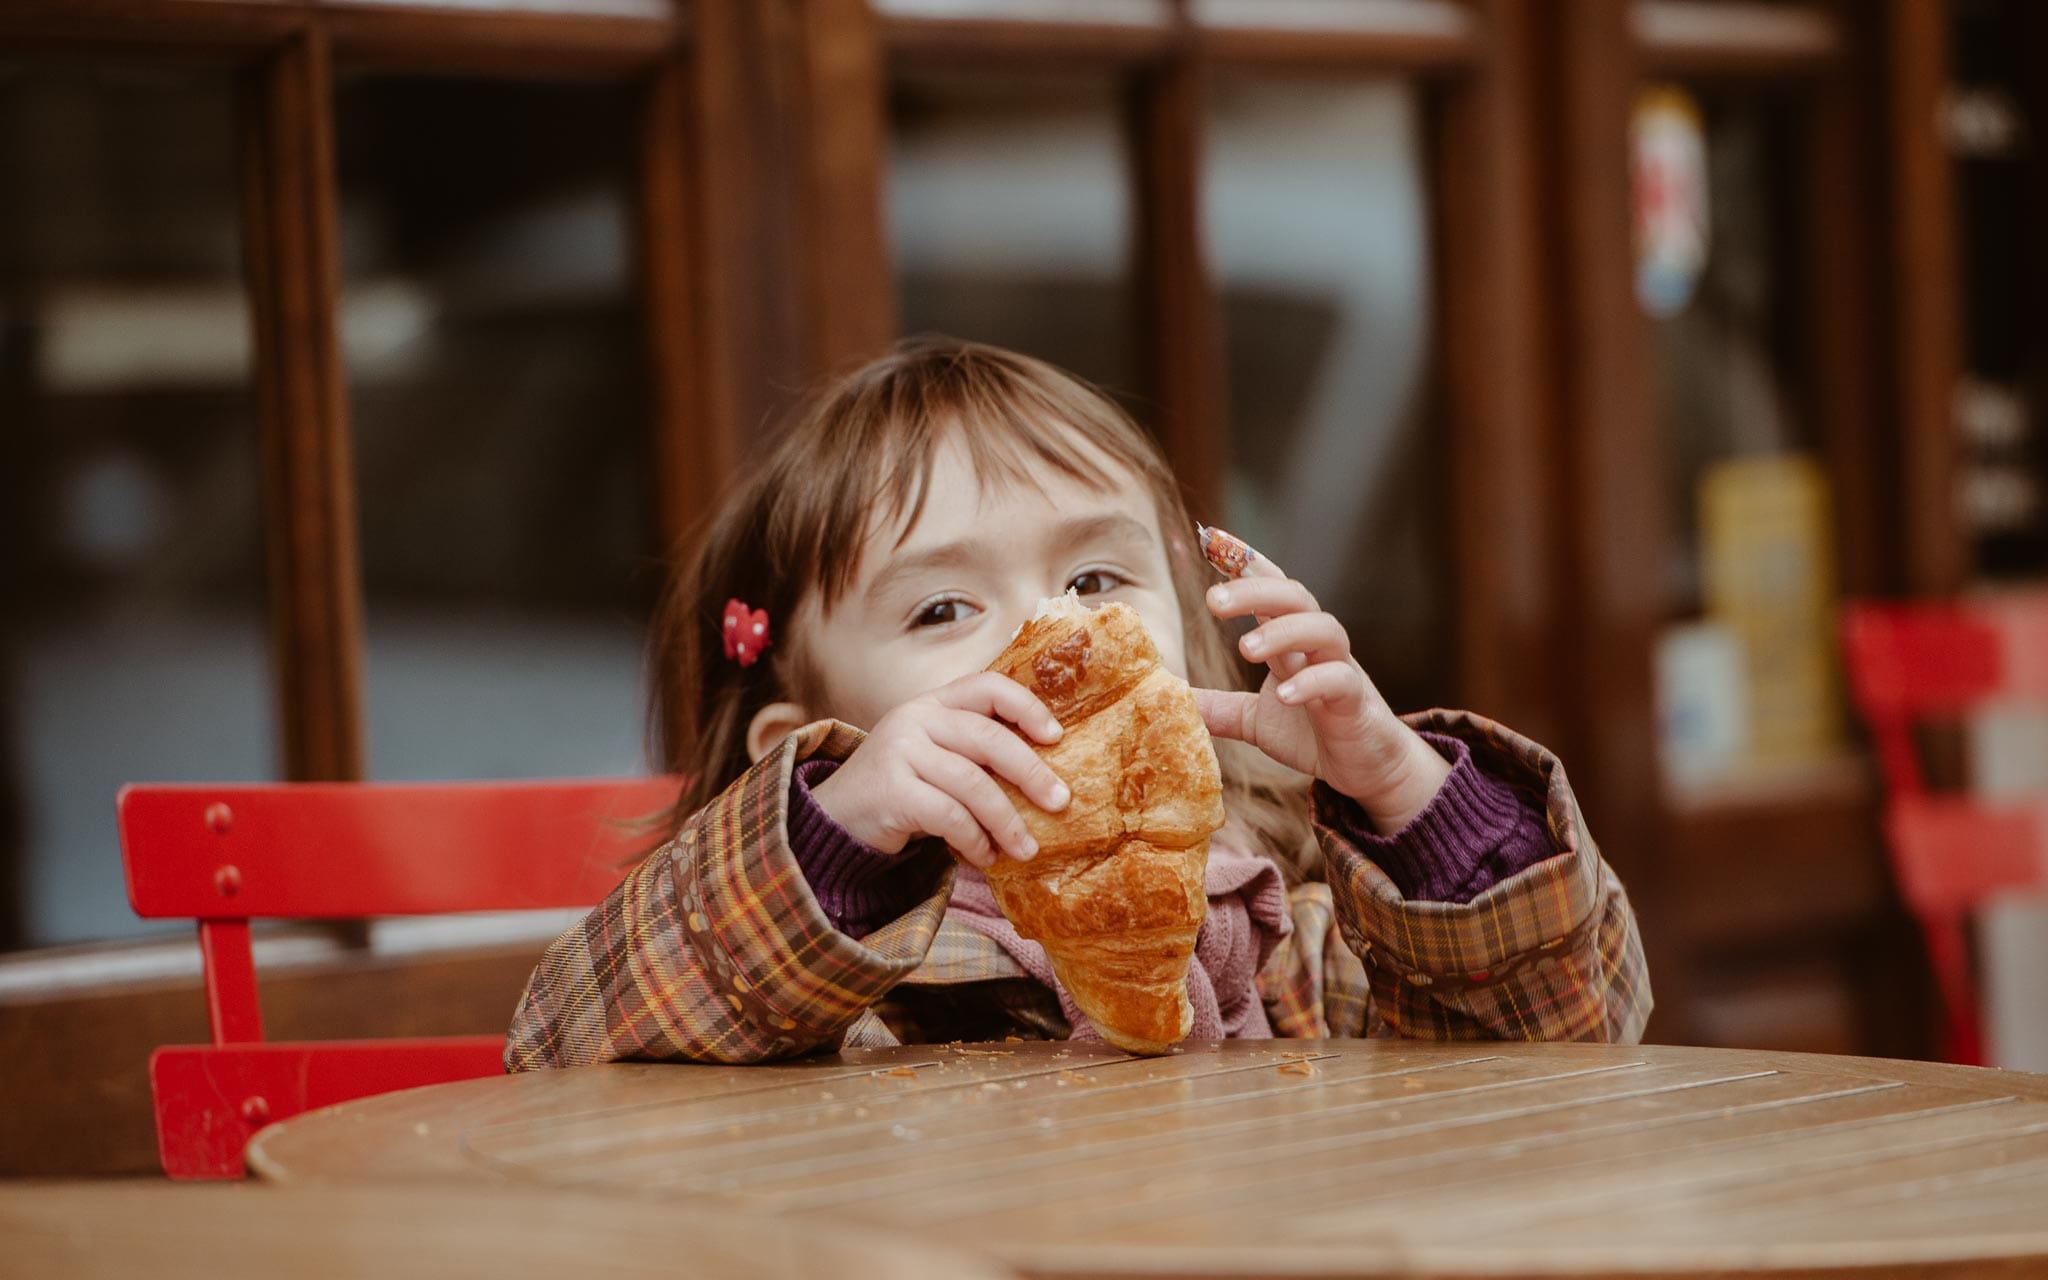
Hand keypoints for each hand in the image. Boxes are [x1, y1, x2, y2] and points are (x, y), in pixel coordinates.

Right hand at [810, 672, 1070, 869]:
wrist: (836, 818)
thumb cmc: (901, 788)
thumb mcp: (935, 756)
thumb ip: (974, 752)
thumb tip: (1046, 777)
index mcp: (932, 703)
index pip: (988, 687)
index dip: (1027, 707)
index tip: (1057, 737)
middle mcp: (915, 719)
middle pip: (989, 738)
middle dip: (1032, 773)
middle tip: (1061, 802)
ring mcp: (900, 752)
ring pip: (974, 784)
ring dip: (1007, 821)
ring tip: (1026, 848)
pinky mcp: (891, 791)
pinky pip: (950, 816)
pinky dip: (975, 841)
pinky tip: (985, 857)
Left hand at [1192, 551, 1450, 833]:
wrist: (1366, 771)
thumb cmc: (1314, 734)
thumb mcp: (1255, 720)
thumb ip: (1219, 708)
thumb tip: (1170, 701)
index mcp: (1292, 642)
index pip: (1272, 589)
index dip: (1246, 562)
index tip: (1212, 539)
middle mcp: (1318, 647)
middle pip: (1295, 598)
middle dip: (1255, 591)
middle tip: (1213, 600)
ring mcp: (1342, 670)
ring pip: (1324, 629)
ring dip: (1284, 632)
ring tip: (1246, 648)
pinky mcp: (1356, 702)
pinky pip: (1340, 680)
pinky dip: (1312, 683)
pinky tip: (1284, 695)